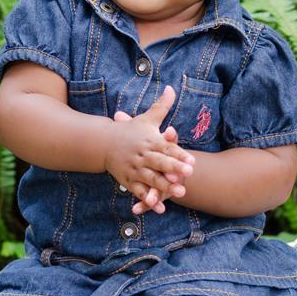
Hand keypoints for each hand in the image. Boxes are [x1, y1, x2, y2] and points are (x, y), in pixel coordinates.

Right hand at [104, 85, 193, 214]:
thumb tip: (171, 87)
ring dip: (165, 187)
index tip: (192, 161)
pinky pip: (140, 191)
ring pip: (152, 179)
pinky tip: (161, 208)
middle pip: (160, 163)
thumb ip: (161, 106)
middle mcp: (143, 156)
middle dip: (174, 169)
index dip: (179, 154)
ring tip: (181, 193)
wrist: (103, 143)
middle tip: (190, 174)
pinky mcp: (128, 181)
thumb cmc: (130, 131)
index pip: (167, 148)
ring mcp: (135, 169)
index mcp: (149, 141)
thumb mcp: (146, 118)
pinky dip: (149, 200)